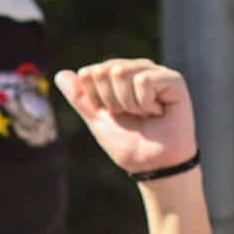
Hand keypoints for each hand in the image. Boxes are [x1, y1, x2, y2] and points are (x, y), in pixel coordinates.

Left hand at [55, 59, 195, 174]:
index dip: (95, 99)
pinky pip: (143, 81)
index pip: (90, 73)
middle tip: (129, 115)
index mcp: (119, 76)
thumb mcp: (97, 119)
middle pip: (104, 71)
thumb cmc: (127, 142)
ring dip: (128, 104)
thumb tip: (61, 74)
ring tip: (144, 114)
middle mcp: (137, 69)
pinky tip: (157, 112)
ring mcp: (156, 72)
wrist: (151, 163)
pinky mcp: (173, 79)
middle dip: (111, 101)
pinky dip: (144, 103)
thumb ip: (80, 97)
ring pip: (121, 73)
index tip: (111, 114)